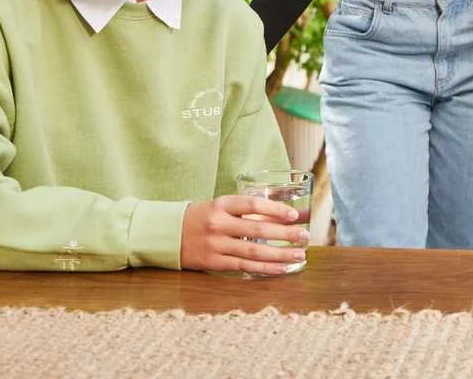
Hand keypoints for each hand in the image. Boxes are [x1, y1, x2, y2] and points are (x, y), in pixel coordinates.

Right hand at [180, 195, 308, 275]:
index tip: (294, 215)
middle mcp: (218, 224)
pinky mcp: (213, 263)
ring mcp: (215, 245)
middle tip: (304, 236)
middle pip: (258, 230)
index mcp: (221, 205)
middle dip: (285, 234)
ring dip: (280, 254)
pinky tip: (281, 268)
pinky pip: (244, 267)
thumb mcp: (219, 206)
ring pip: (254, 252)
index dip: (275, 209)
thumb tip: (279, 216)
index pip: (253, 204)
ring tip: (299, 254)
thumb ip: (244, 211)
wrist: (167, 234)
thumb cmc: (200, 218)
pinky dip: (265, 268)